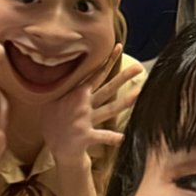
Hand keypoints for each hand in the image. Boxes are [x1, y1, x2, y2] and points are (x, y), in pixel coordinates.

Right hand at [40, 50, 143, 166]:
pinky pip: (102, 136)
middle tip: (139, 67)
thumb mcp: (55, 100)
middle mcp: (81, 104)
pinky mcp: (85, 136)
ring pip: (109, 109)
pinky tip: (124, 138)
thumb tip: (75, 67)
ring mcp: (84, 120)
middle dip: (123, 77)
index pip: (95, 74)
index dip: (107, 61)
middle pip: (107, 88)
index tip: (118, 47)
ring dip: (125, 101)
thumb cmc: (57, 123)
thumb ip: (69, 87)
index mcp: (76, 94)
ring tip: (139, 93)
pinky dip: (113, 138)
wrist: (55, 149)